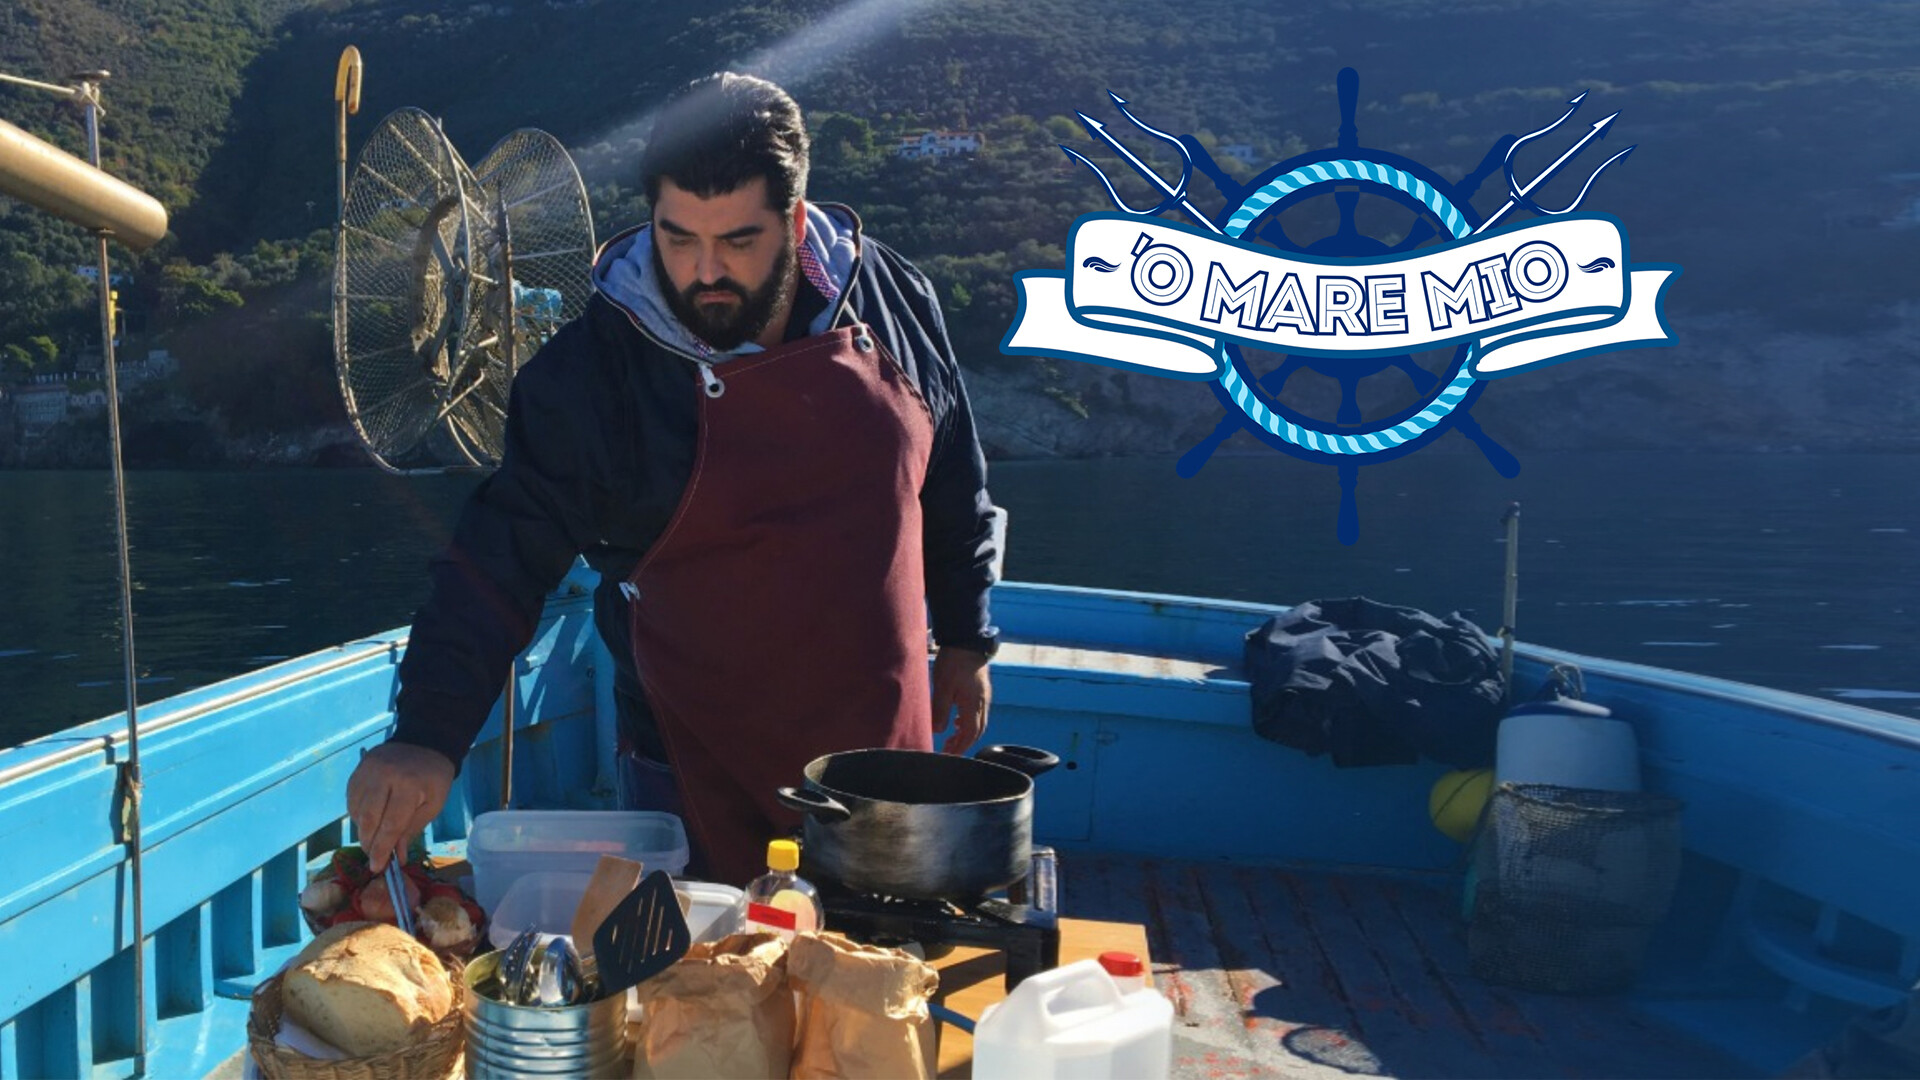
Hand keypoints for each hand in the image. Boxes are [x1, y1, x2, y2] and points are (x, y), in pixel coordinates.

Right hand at [347, 742, 455, 872]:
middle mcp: (384, 777)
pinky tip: (368, 820)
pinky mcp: (357, 771)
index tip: (377, 867)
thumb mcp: (433, 805)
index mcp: (408, 786)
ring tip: (373, 838)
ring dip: (363, 830)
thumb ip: (412, 829)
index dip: (382, 849)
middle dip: (369, 842)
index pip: (390, 824)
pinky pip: (351, 800)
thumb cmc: (433, 779)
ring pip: (356, 811)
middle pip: (368, 819)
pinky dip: (357, 815)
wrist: (424, 744)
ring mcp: (367, 772)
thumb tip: (396, 857)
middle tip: (373, 857)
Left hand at [930, 646, 991, 754]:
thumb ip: (940, 710)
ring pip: (978, 723)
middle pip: (976, 731)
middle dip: (963, 744)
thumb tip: (938, 731)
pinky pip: (977, 713)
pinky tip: (956, 721)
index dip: (960, 747)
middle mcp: (982, 703)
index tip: (948, 756)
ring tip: (951, 739)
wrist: (967, 640)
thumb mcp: (942, 687)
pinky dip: (967, 722)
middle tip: (948, 751)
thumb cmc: (953, 662)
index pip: (969, 734)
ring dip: (965, 734)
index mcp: (973, 704)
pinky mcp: (981, 690)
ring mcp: (984, 696)